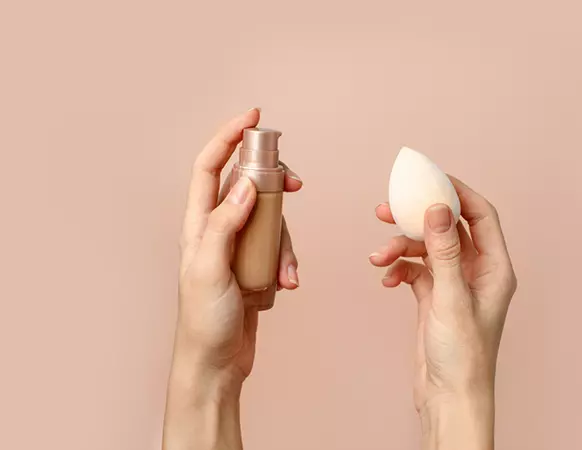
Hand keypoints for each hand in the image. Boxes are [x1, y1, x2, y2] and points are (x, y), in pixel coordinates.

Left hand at [163, 108, 301, 449]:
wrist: (216, 364)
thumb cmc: (203, 321)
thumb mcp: (209, 269)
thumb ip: (224, 224)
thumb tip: (244, 185)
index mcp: (198, 224)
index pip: (210, 167)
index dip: (229, 137)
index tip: (254, 117)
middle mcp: (217, 230)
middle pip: (249, 186)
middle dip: (276, 183)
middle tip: (297, 183)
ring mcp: (238, 249)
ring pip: (272, 221)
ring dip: (287, 243)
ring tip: (287, 274)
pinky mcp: (255, 268)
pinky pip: (279, 251)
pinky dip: (288, 264)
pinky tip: (286, 286)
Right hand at [370, 176, 515, 449]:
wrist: (448, 397)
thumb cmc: (463, 355)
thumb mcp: (451, 297)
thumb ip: (445, 250)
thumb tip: (438, 207)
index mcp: (494, 268)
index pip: (481, 215)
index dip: (457, 193)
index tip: (429, 179)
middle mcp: (476, 272)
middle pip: (447, 228)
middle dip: (417, 218)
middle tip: (387, 208)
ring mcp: (454, 285)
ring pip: (425, 249)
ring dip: (400, 248)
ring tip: (378, 257)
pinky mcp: (434, 298)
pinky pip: (414, 270)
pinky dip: (399, 269)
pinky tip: (386, 280)